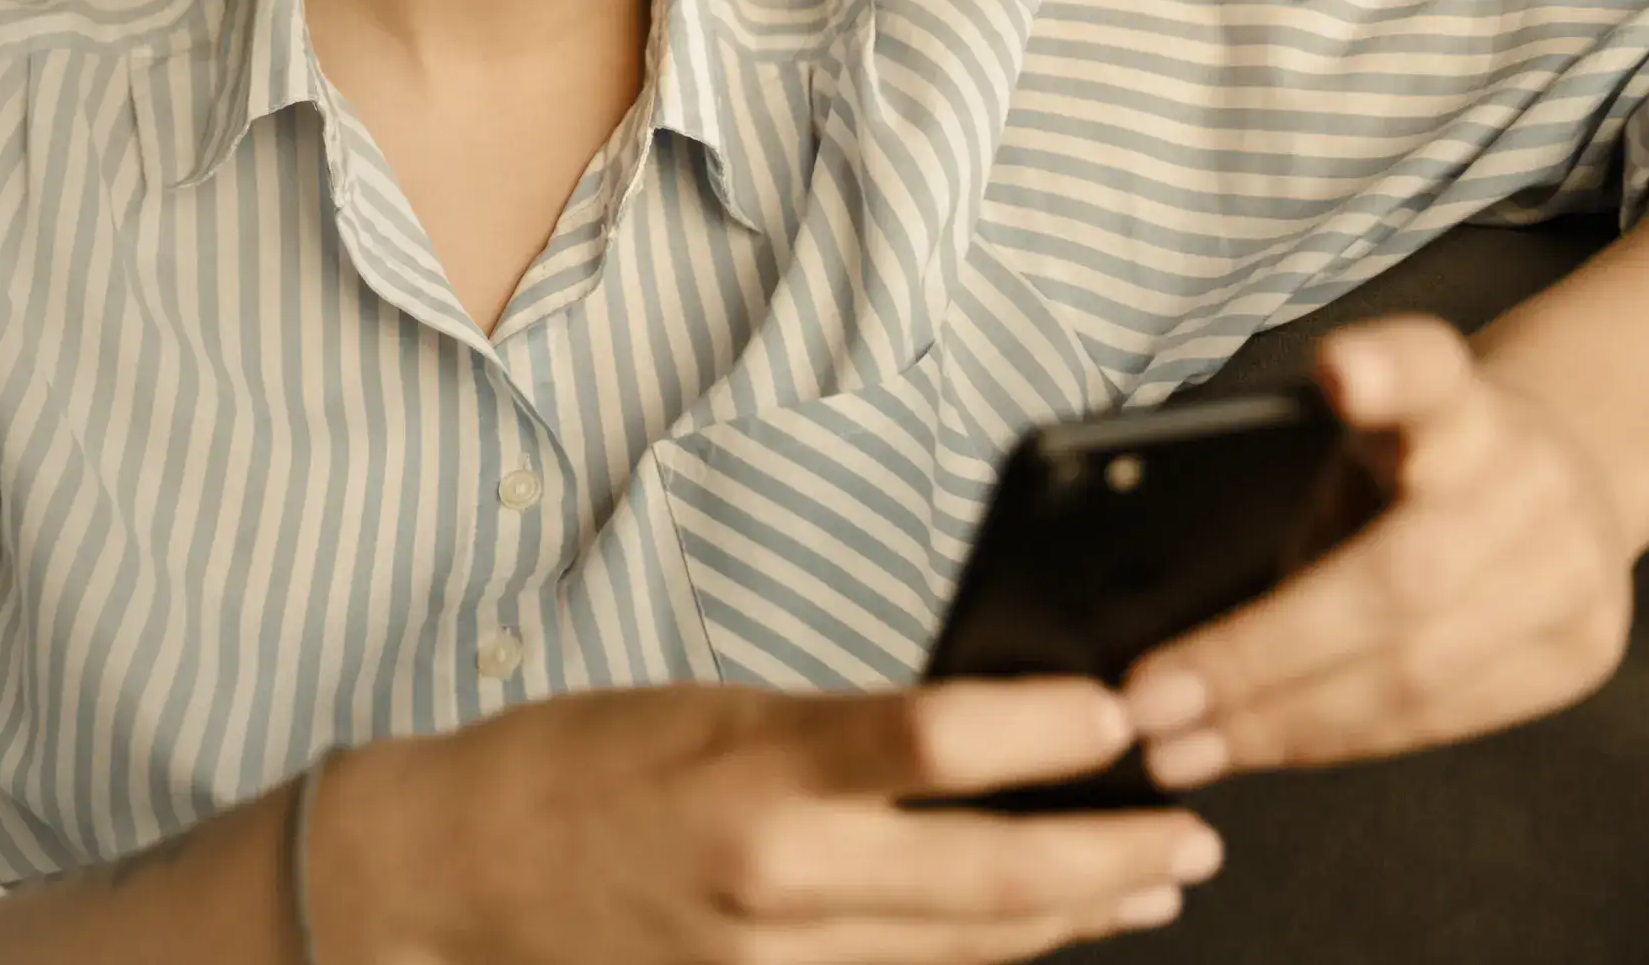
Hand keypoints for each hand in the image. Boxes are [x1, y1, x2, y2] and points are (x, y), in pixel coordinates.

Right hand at [320, 678, 1219, 964]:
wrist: (456, 873)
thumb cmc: (568, 768)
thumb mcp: (704, 708)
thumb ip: (834, 731)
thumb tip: (972, 732)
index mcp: (752, 771)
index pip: (936, 740)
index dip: (1051, 730)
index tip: (1120, 708)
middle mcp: (774, 875)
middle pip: (991, 878)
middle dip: (1114, 857)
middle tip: (1192, 832)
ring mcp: (774, 958)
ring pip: (969, 949)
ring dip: (1076, 916)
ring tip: (1151, 883)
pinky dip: (987, 955)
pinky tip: (1039, 933)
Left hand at [1122, 316, 1638, 785]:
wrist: (1566, 484)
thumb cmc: (1415, 464)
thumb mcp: (1357, 439)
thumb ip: (1282, 483)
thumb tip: (1142, 603)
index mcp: (1463, 403)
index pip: (1433, 371)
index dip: (1391, 370)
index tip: (1342, 369)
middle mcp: (1529, 480)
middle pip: (1395, 580)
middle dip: (1256, 656)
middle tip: (1150, 701)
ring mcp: (1569, 573)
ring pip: (1416, 674)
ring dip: (1282, 725)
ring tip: (1181, 749)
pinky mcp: (1581, 653)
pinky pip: (1442, 720)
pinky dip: (1334, 741)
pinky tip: (1260, 748)